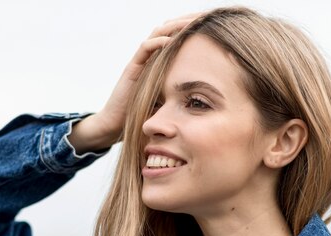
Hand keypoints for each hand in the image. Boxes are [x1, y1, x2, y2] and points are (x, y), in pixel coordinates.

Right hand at [69, 12, 204, 153]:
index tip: (213, 24)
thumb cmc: (145, 114)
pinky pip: (145, 49)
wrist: (117, 124)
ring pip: (158, 34)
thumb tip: (208, 92)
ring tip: (193, 22)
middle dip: (187, 20)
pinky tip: (172, 40)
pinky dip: (158, 42)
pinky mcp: (132, 68)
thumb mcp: (170, 99)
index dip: (193, 28)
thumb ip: (184, 89)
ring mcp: (141, 60)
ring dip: (175, 26)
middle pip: (169, 29)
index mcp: (161, 60)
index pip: (178, 35)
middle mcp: (151, 56)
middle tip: (207, 16)